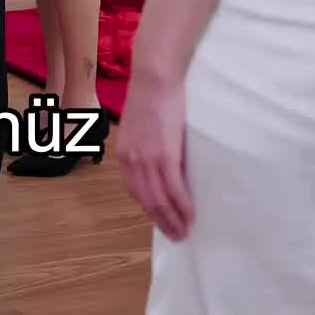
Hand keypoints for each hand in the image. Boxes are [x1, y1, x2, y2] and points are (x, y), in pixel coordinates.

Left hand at [117, 70, 194, 240]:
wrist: (154, 78)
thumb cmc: (151, 97)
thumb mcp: (140, 126)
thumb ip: (145, 145)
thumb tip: (158, 158)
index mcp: (124, 155)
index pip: (136, 190)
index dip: (149, 208)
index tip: (161, 218)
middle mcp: (132, 161)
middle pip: (147, 201)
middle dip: (162, 221)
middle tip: (176, 235)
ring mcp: (147, 160)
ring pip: (160, 199)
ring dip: (174, 219)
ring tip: (185, 231)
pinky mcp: (165, 155)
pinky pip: (174, 188)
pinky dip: (182, 205)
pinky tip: (191, 214)